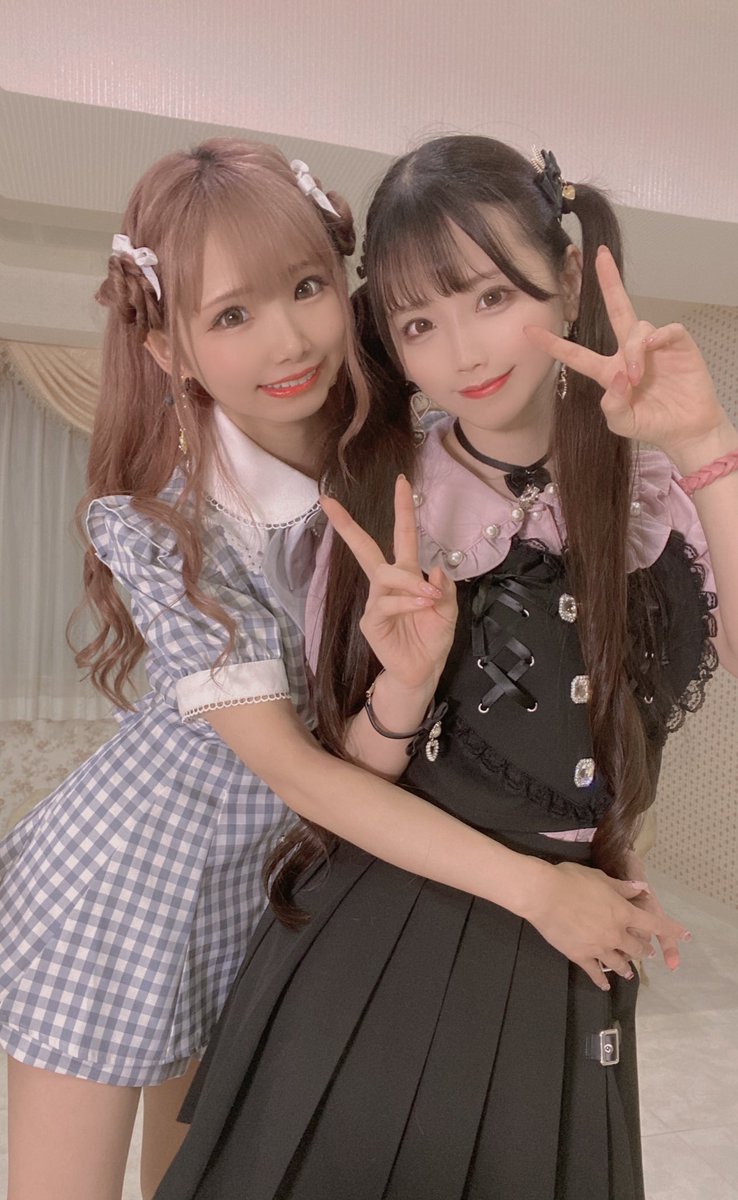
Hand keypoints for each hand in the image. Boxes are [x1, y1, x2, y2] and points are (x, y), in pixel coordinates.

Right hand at [320, 475, 456, 690]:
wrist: (422, 670)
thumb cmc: (432, 638)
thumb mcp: (448, 611)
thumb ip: (444, 588)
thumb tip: (434, 565)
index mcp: (408, 575)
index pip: (403, 536)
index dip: (403, 509)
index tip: (401, 481)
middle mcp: (388, 583)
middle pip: (365, 547)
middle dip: (347, 525)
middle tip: (329, 502)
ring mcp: (376, 601)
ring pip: (385, 575)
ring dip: (409, 581)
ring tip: (428, 596)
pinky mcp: (371, 620)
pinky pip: (386, 603)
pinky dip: (406, 601)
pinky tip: (420, 605)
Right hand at [523, 860, 689, 989]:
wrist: (544, 895)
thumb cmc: (572, 880)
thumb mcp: (600, 878)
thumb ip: (622, 887)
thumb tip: (641, 889)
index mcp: (623, 913)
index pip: (654, 925)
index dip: (672, 931)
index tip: (686, 937)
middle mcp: (616, 934)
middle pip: (637, 948)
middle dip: (643, 950)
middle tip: (645, 952)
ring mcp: (599, 948)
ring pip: (619, 963)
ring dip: (626, 968)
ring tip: (628, 972)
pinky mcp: (580, 956)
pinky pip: (595, 972)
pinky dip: (602, 979)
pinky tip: (605, 984)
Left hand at [525, 246, 727, 462]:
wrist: (687, 429)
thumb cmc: (652, 424)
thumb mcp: (623, 424)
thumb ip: (613, 406)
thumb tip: (618, 378)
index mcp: (608, 371)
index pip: (576, 354)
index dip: (552, 344)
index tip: (527, 331)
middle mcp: (628, 352)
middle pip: (616, 309)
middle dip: (609, 281)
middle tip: (600, 255)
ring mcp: (654, 346)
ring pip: (637, 328)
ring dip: (633, 350)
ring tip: (636, 376)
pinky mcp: (678, 344)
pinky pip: (666, 330)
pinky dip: (658, 337)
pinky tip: (654, 351)